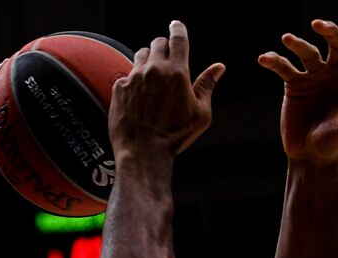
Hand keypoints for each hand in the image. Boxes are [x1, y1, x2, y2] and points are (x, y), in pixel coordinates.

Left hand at [109, 20, 224, 158]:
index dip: (178, 28)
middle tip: (165, 60)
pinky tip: (137, 96)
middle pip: (157, 43)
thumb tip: (219, 67)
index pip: (178, 38)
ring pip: (140, 55)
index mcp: (177, 72)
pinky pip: (126, 74)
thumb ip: (207, 85)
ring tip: (151, 77)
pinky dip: (133, 80)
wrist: (142, 152)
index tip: (176, 25)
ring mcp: (134, 77)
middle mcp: (154, 70)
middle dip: (163, 48)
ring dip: (147, 61)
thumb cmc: (175, 137)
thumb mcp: (200, 114)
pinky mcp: (118, 87)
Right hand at [259, 8, 337, 163]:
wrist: (309, 155)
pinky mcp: (294, 85)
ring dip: (297, 44)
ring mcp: (314, 77)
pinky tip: (265, 58)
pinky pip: (284, 67)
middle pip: (336, 44)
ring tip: (287, 39)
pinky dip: (275, 61)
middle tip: (317, 25)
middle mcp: (335, 73)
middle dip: (329, 32)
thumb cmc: (336, 143)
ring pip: (308, 52)